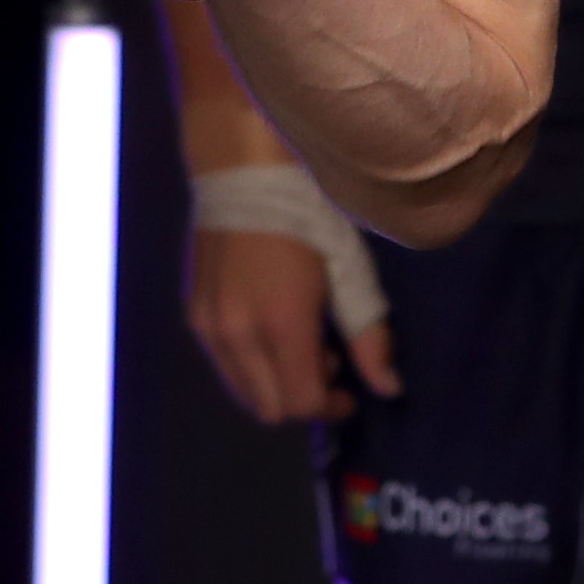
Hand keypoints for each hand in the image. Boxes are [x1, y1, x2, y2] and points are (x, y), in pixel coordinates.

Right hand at [186, 225, 400, 423]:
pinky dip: (253, 366)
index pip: (300, 403)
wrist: (243, 173)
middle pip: (270, 408)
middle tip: (330, 361)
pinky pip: (226, 366)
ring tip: (302, 341)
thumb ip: (368, 334)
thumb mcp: (350, 268)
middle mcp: (237, 335)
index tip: (351, 394)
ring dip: (277, 384)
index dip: (330, 409)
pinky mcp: (194, 317)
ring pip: (244, 392)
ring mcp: (209, 328)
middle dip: (304, 398)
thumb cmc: (309, 214)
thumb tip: (390, 389)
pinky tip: (272, 328)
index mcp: (280, 323)